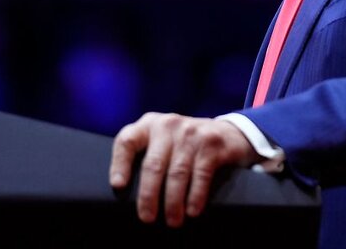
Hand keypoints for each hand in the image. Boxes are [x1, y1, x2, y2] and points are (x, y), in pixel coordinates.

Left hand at [109, 112, 260, 226]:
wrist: (227, 133)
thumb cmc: (185, 145)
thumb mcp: (163, 142)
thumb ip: (147, 156)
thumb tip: (129, 194)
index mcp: (149, 125)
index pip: (127, 141)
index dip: (119, 164)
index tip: (118, 186)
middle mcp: (167, 125)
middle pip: (152, 164)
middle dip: (148, 195)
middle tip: (147, 217)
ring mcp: (190, 133)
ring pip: (176, 173)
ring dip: (173, 202)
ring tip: (173, 220)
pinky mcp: (211, 143)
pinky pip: (200, 174)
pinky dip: (196, 196)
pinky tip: (192, 210)